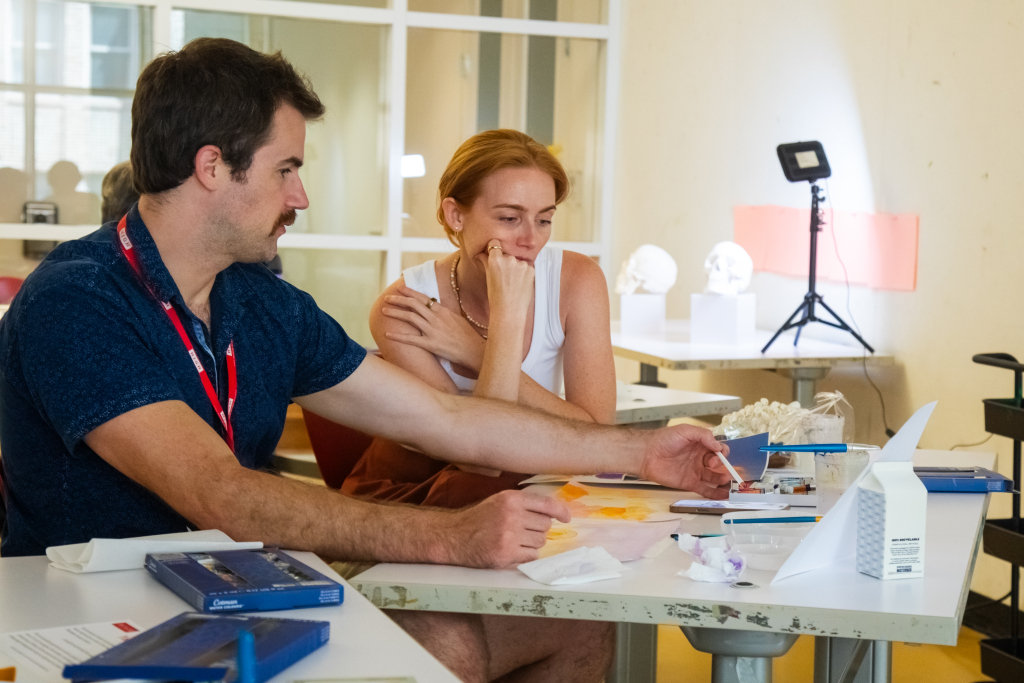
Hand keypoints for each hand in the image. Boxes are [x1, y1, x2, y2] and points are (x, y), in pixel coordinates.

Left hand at [382, 285, 485, 370]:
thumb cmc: (467, 335)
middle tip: (387, 298)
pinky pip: (411, 339)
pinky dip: (398, 336)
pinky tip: (388, 334)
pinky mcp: (430, 344)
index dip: (410, 292)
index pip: (423, 298)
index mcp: (442, 311)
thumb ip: (443, 312)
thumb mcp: (456, 318)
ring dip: (395, 313)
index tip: (400, 288)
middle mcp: (436, 318)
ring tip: (384, 310)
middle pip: (413, 305)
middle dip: (398, 300)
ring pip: (410, 317)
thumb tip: (434, 306)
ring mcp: (432, 330)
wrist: (473, 350)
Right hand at [442, 490, 570, 567]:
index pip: (546, 504)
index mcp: (511, 499)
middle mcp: (512, 515)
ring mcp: (509, 536)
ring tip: (514, 540)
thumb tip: (553, 512)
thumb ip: (523, 503)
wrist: (453, 536)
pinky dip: (525, 555)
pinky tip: (511, 550)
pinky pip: (531, 556)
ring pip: (540, 542)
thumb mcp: (499, 501)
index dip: (560, 511)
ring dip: (532, 543)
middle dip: (538, 529)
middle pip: (545, 525)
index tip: (567, 518)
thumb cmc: (478, 518)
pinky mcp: (506, 554)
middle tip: (522, 530)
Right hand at [475, 239, 533, 325]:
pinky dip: (524, 274)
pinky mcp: (531, 270)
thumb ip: (485, 262)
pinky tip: (520, 284)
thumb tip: (480, 254)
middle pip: (507, 254)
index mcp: (495, 259)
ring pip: (517, 261)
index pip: (494, 244)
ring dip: (516, 268)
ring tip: (513, 283)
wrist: (509, 311)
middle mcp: (509, 259)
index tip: (494, 254)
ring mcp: (521, 264)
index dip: (494, 249)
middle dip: (505, 262)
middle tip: (504, 276)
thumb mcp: (488, 277)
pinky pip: (527, 268)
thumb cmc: (495, 296)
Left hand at [638, 425, 732, 498]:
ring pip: (714, 477)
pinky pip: (705, 490)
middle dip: (722, 465)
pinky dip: (715, 493)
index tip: (719, 453)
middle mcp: (700, 458)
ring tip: (725, 480)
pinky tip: (724, 495)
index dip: (722, 451)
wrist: (647, 454)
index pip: (718, 449)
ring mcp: (695, 471)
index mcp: (700, 445)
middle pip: (718, 464)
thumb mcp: (685, 431)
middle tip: (713, 464)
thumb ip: (703, 435)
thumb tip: (718, 445)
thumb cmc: (664, 439)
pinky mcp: (689, 483)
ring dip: (722, 479)